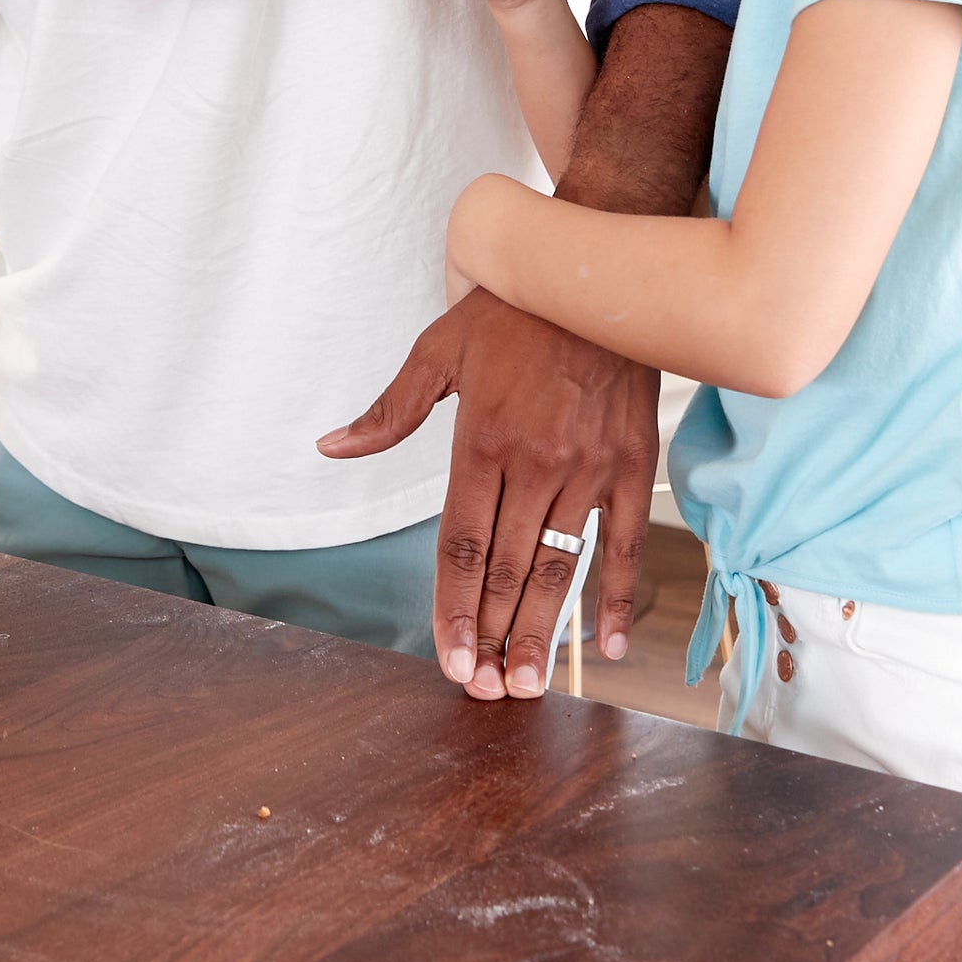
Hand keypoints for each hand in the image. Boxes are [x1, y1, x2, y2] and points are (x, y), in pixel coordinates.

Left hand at [323, 285, 654, 699]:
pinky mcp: (632, 465)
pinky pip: (623, 544)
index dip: (454, 611)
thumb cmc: (513, 309)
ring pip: (561, 568)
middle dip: (494, 638)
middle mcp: (535, 464)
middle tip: (488, 692)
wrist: (600, 269)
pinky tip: (609, 646)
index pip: (461, 547)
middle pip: (509, 571)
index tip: (450, 660)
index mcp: (481, 440)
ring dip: (545, 634)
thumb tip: (330, 446)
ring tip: (532, 686)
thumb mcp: (439, 350)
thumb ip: (389, 411)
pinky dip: (617, 597)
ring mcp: (588, 469)